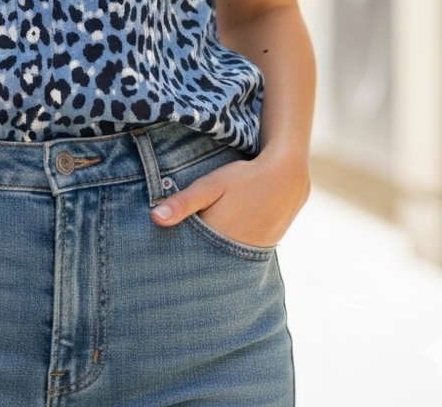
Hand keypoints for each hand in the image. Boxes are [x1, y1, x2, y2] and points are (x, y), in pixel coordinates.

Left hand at [149, 148, 309, 248]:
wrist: (287, 179)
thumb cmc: (245, 179)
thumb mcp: (211, 185)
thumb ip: (184, 202)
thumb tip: (154, 218)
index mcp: (217, 237)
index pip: (185, 255)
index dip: (171, 254)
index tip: (155, 253)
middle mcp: (234, 253)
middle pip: (202, 262)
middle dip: (186, 259)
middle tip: (167, 260)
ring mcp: (249, 256)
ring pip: (218, 262)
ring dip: (205, 258)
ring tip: (189, 258)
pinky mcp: (259, 253)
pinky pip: (234, 260)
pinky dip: (222, 256)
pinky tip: (214, 249)